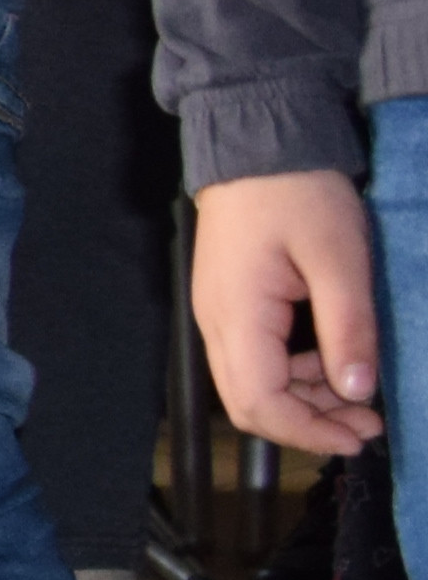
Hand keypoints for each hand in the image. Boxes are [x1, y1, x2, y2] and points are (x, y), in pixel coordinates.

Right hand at [195, 167, 385, 453]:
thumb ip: (348, 328)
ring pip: (249, 384)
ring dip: (302, 402)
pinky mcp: (228, 303)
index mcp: (238, 315)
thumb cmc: (299, 195)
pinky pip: (253, 359)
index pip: (259, 401)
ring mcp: (217, 313)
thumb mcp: (340, 259)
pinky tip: (329, 361)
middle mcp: (215, 323)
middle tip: (365, 426)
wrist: (257, 144)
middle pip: (247, 403)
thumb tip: (359, 391)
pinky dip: (293, 375)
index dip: (309, 431)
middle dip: (306, 425)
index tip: (361, 435)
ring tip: (358, 396)